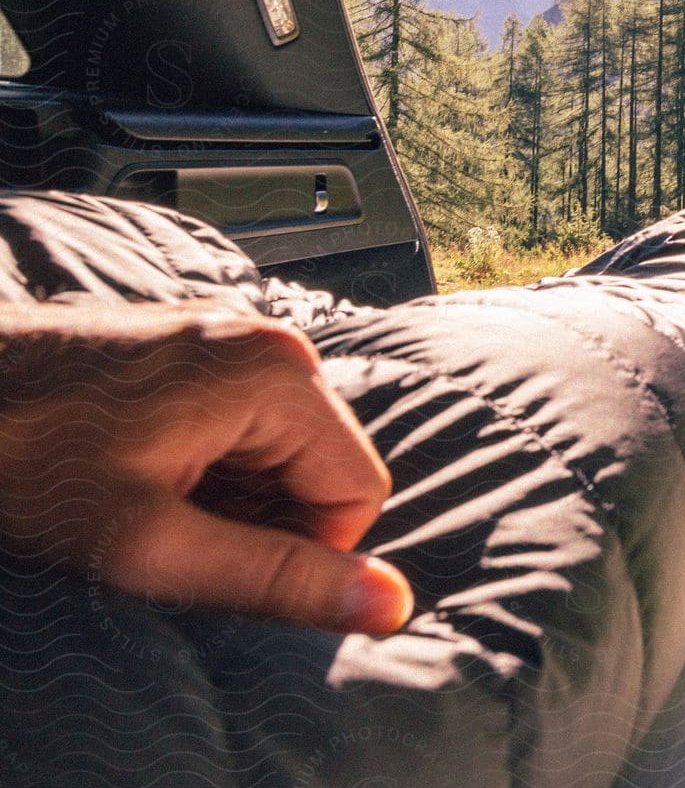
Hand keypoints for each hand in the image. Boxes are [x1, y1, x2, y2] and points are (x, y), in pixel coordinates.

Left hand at [0, 302, 411, 633]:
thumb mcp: (152, 544)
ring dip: (231, 499)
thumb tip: (391, 603)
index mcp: (276, 375)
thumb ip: (278, 577)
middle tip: (169, 531)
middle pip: (325, 468)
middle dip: (261, 519)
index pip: (359, 491)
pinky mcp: (203, 349)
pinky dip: (209, 469)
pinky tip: (145, 474)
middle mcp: (270, 343)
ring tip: (148, 499)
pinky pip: (249, 429)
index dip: (301, 550)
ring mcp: (235, 338)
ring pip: (285, 455)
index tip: (213, 560)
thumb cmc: (27, 464)